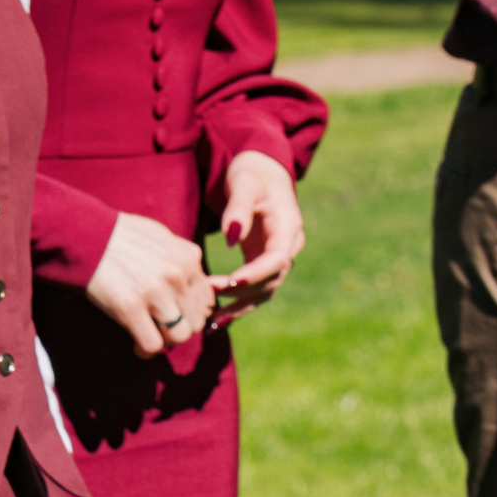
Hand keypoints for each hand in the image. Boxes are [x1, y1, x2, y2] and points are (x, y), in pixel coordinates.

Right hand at [86, 211, 214, 356]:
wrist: (87, 235)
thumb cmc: (122, 235)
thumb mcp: (164, 236)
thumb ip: (183, 255)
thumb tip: (193, 276)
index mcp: (189, 259)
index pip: (207, 300)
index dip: (193, 313)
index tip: (178, 316)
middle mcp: (178, 276)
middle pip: (197, 321)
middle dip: (182, 328)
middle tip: (164, 329)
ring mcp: (156, 293)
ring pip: (180, 335)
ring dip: (167, 341)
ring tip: (153, 336)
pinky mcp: (130, 308)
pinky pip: (152, 344)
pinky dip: (146, 350)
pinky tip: (137, 346)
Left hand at [211, 151, 304, 325]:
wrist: (262, 171)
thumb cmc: (252, 173)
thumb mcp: (244, 183)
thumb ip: (238, 209)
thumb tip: (231, 237)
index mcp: (288, 226)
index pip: (277, 258)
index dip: (255, 274)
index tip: (229, 283)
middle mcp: (288, 246)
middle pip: (271, 280)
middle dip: (241, 292)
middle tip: (207, 298)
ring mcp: (277, 256)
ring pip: (265, 291)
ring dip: (240, 307)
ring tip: (211, 324)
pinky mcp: (263, 262)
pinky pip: (255, 289)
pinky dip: (238, 305)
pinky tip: (216, 321)